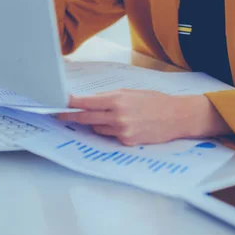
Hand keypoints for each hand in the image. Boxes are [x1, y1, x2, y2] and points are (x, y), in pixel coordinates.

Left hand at [58, 89, 212, 145]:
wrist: (175, 116)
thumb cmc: (154, 101)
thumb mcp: (131, 93)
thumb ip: (110, 97)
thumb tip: (91, 101)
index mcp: (117, 100)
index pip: (87, 102)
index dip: (71, 103)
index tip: (59, 103)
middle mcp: (117, 116)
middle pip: (86, 117)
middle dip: (72, 116)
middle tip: (60, 115)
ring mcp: (121, 131)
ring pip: (97, 128)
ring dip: (95, 123)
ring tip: (108, 117)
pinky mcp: (127, 142)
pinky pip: (110, 136)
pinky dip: (110, 131)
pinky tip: (122, 125)